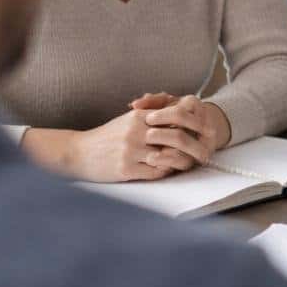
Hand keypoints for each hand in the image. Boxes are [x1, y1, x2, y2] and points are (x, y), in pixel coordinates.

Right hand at [65, 97, 218, 182]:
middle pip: (177, 135)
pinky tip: (171, 171)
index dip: (196, 122)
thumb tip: (183, 114)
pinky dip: (167, 171)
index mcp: (140, 116)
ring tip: (193, 164)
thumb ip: (153, 117)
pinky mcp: (126, 168)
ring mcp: (131, 150)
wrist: (77, 152)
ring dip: (184, 161)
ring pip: (169, 155)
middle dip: (196, 145)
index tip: (208, 130)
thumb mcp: (129, 120)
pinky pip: (156, 171)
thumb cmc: (108, 137)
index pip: (176, 114)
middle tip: (207, 153)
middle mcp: (137, 131)